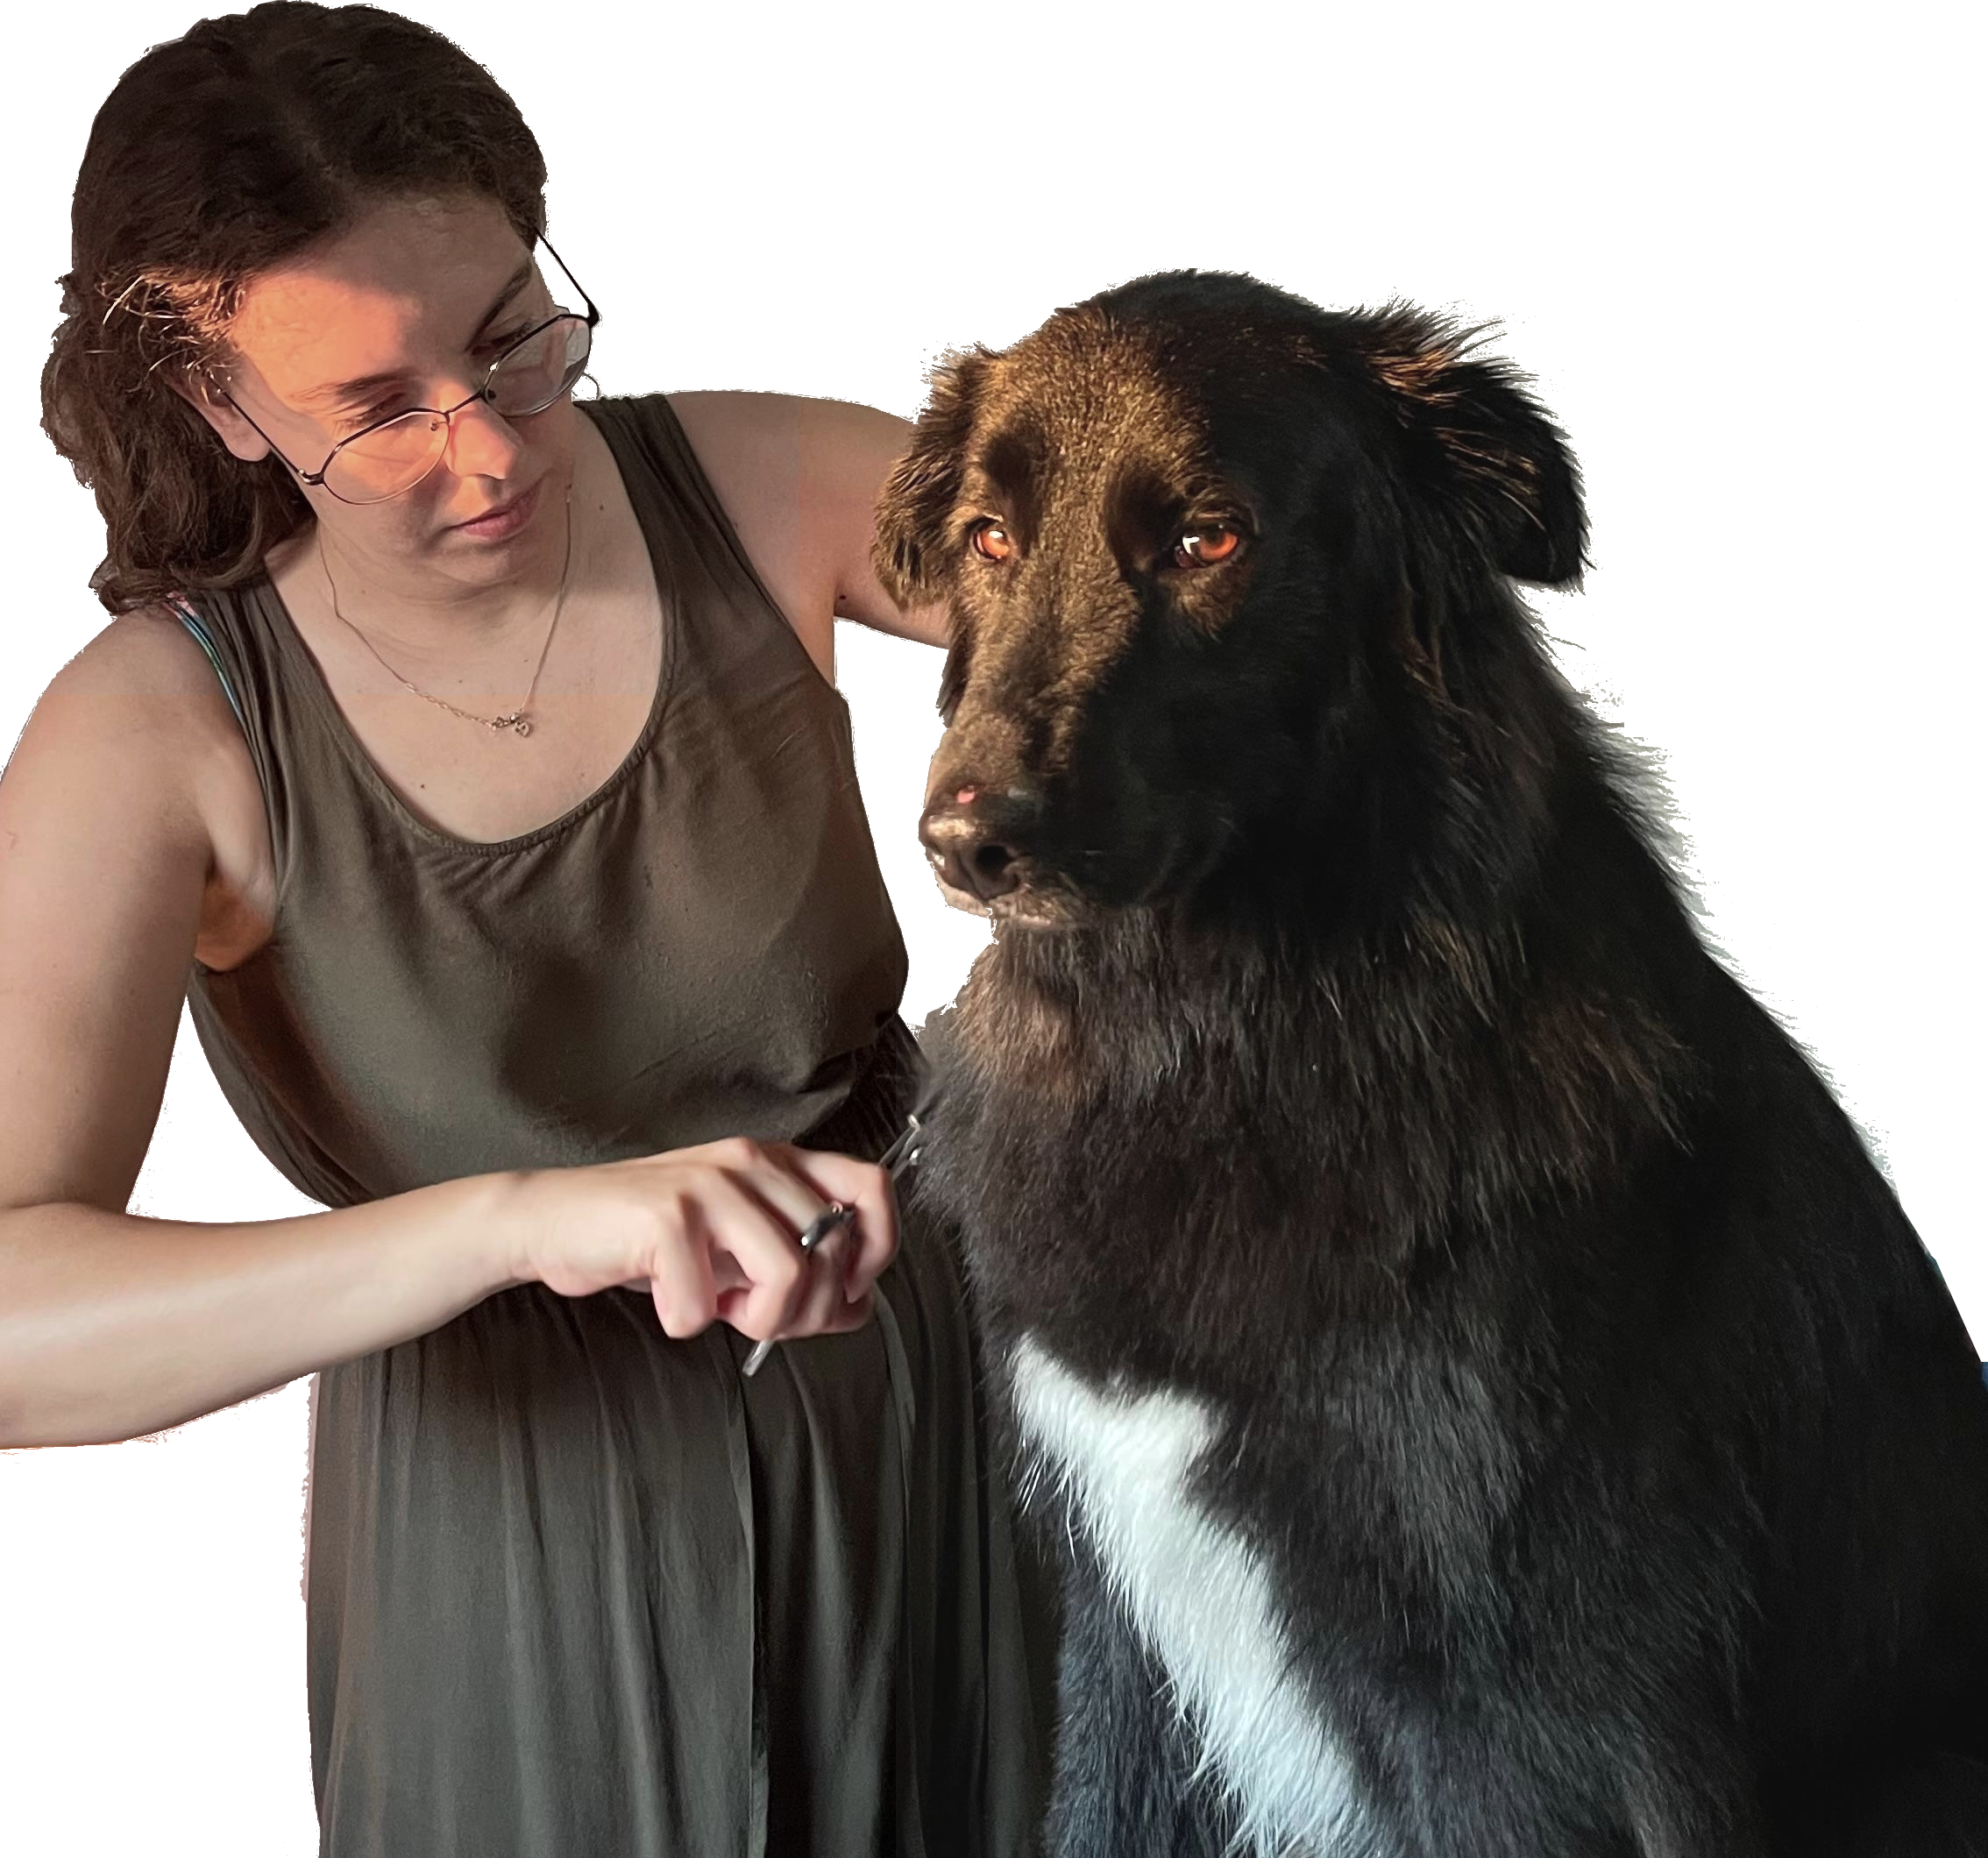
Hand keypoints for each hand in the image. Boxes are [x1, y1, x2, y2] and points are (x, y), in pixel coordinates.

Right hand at [499, 1136, 898, 1343]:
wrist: (552, 1222)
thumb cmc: (652, 1242)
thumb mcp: (738, 1250)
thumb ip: (802, 1267)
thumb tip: (857, 1306)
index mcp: (778, 1163)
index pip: (872, 1187)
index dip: (877, 1248)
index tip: (843, 1291)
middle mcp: (752, 1161)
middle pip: (832, 1249)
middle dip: (805, 1310)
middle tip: (756, 1315)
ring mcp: (710, 1182)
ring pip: (789, 1272)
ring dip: (759, 1319)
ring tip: (718, 1308)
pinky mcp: (667, 1213)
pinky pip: (707, 1301)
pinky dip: (687, 1322)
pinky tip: (670, 1305)